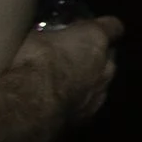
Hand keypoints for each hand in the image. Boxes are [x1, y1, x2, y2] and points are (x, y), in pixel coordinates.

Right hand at [10, 15, 120, 129]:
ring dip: (88, 80)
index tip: (85, 28)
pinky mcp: (89, 115)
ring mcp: (101, 91)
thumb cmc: (29, 62)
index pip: (113, 26)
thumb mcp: (34, 36)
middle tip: (70, 56)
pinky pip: (89, 103)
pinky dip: (79, 100)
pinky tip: (60, 103)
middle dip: (94, 55)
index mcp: (95, 38)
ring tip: (64, 83)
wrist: (28, 104)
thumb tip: (43, 36)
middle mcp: (106, 64)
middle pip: (109, 55)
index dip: (101, 27)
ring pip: (102, 81)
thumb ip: (50, 35)